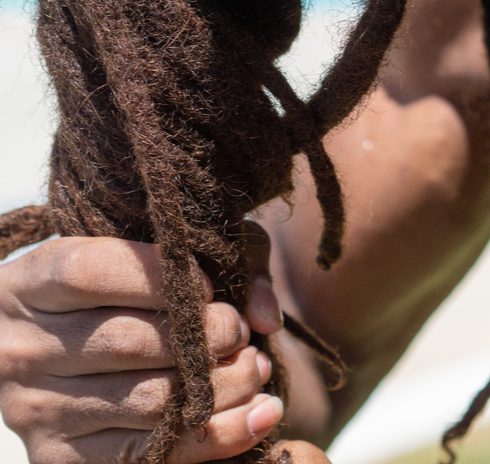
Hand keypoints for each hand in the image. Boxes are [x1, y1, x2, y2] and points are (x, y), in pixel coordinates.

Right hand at [0, 236, 284, 462]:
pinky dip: (219, 436)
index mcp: (34, 282)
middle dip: (209, 336)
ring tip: (256, 367)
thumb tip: (263, 317)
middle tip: (241, 332)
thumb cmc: (124, 280)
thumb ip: (222, 258)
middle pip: (129, 342)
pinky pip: (151, 456)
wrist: (63, 342)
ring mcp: (38, 410)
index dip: (164, 276)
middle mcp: (25, 349)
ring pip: (148, 402)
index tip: (209, 285)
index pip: (92, 272)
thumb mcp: (163, 247)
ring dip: (223, 386)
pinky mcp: (61, 460)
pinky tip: (261, 413)